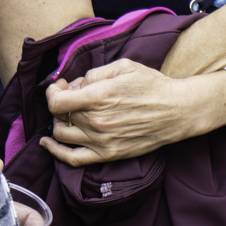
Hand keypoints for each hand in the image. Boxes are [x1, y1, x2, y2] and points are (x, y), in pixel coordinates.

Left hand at [42, 60, 222, 164]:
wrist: (177, 111)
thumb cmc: (152, 86)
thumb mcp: (124, 66)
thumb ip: (94, 72)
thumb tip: (75, 85)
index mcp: (99, 97)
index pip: (56, 101)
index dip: (52, 92)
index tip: (59, 87)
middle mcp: (97, 121)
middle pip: (60, 115)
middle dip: (60, 102)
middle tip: (70, 95)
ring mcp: (101, 141)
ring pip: (61, 135)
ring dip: (59, 122)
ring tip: (69, 114)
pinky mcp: (108, 154)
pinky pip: (72, 159)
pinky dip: (55, 152)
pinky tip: (48, 143)